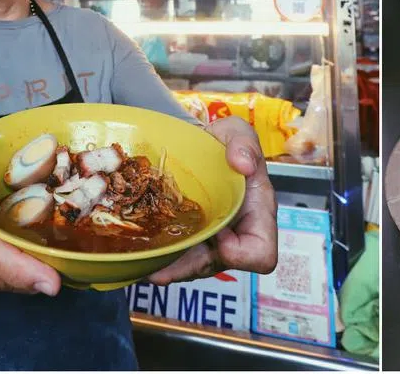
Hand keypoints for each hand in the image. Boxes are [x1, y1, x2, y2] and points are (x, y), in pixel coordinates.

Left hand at [148, 117, 277, 283]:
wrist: (195, 147)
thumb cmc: (222, 143)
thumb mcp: (237, 130)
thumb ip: (244, 142)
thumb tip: (242, 165)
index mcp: (256, 213)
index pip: (261, 253)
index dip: (242, 253)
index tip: (220, 236)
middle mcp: (233, 236)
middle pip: (216, 268)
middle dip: (188, 266)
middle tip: (162, 260)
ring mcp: (208, 243)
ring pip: (188, 270)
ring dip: (167, 267)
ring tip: (144, 262)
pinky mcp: (185, 243)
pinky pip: (171, 261)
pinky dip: (155, 259)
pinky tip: (138, 254)